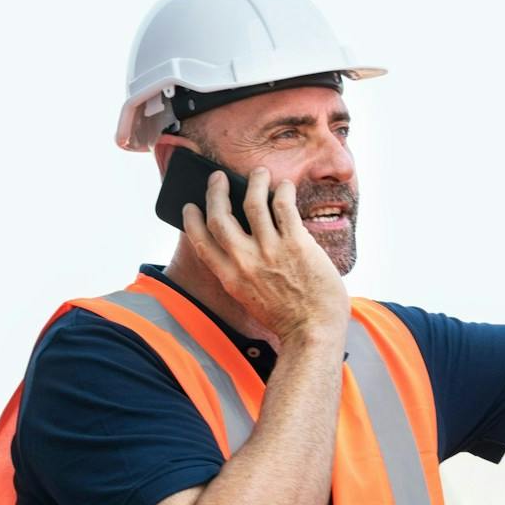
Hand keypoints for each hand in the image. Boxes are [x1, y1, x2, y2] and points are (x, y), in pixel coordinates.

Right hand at [181, 167, 349, 346]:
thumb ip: (242, 274)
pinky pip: (284, 206)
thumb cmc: (287, 319)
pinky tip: (286, 186)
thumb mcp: (250, 299)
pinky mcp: (296, 243)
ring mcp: (270, 250)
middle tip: (219, 178)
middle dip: (216, 190)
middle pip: (220, 215)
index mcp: (230, 277)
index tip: (191, 206)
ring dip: (254, 181)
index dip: (192, 219)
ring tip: (259, 172)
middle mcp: (245, 260)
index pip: (201, 240)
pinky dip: (283, 190)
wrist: (313, 332)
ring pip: (253, 201)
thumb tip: (244, 247)